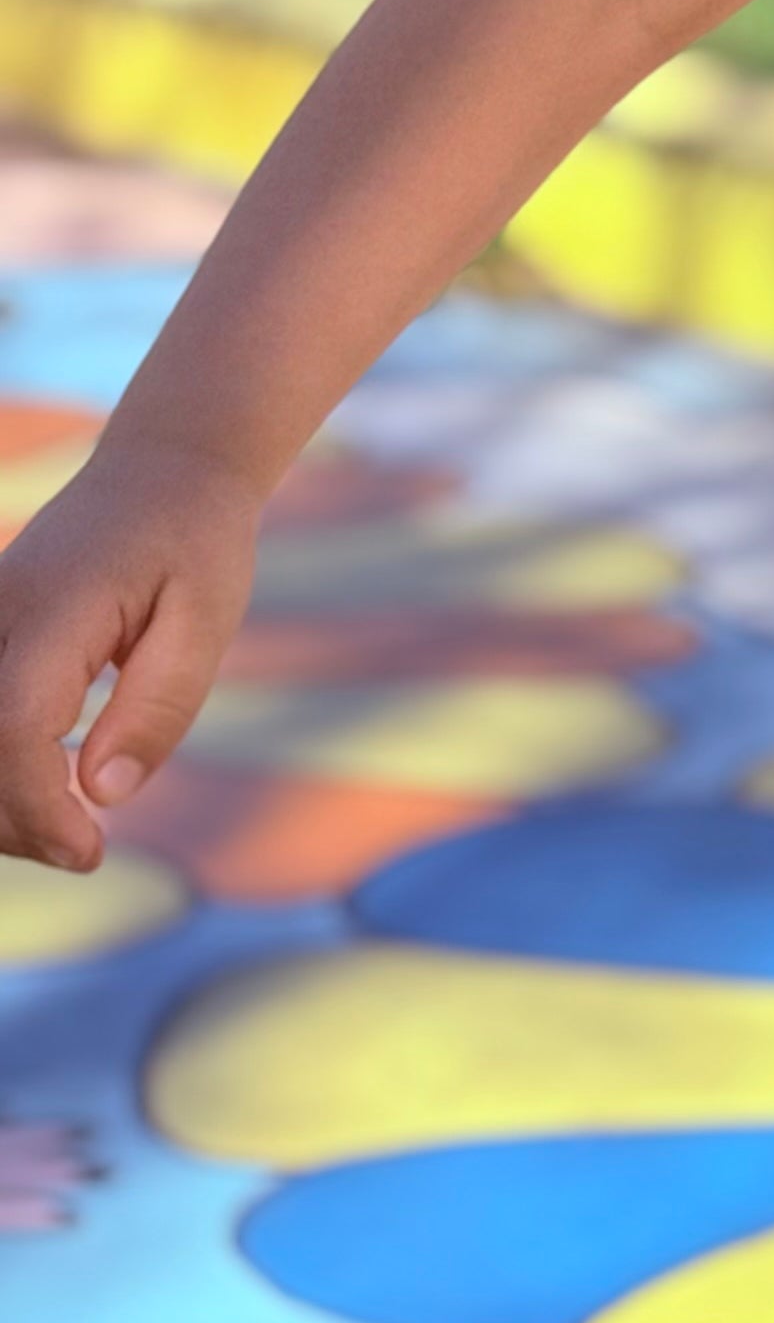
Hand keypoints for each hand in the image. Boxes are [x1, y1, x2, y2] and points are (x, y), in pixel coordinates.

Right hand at [0, 437, 262, 871]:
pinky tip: (40, 795)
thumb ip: (156, 707)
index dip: (36, 806)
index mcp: (55, 608)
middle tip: (84, 849)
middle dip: (11, 821)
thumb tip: (101, 794)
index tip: (89, 850)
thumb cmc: (194, 544)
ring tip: (65, 829)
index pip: (13, 727)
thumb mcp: (204, 621)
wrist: (160, 472)